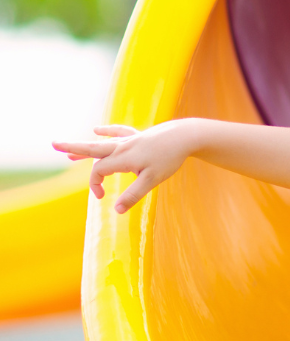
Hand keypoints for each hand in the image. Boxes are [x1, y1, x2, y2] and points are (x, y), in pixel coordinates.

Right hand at [53, 121, 195, 212]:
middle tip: (53, 144)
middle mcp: (122, 146)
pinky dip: (107, 131)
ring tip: (68, 152)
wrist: (185, 136)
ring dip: (85, 147)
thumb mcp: (152, 180)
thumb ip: (133, 195)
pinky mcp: (139, 135)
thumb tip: (116, 210)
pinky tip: (97, 129)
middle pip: (93, 148)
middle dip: (73, 149)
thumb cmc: (169, 159)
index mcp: (123, 158)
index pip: (99, 171)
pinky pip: (118, 132)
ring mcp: (130, 139)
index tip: (102, 197)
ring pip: (103, 143)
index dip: (95, 185)